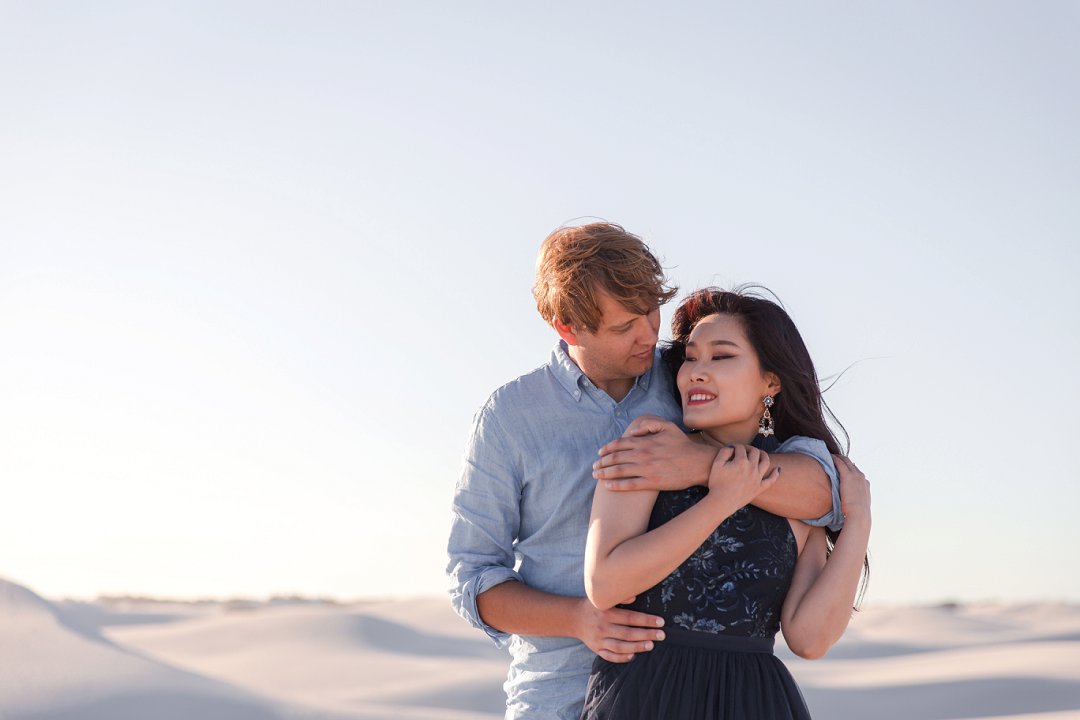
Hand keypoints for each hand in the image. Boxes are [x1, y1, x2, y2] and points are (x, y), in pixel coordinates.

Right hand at [574, 597, 665, 662]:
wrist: (574, 618)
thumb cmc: (594, 606)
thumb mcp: (603, 598)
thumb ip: (619, 596)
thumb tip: (635, 596)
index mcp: (606, 613)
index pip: (630, 618)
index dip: (646, 620)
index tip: (660, 622)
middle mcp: (602, 627)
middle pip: (627, 633)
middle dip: (646, 634)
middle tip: (661, 635)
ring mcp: (599, 640)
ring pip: (620, 647)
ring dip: (637, 647)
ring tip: (651, 645)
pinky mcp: (596, 649)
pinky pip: (609, 656)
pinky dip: (621, 658)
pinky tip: (633, 656)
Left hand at [593, 415, 716, 491]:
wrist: (698, 463)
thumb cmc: (682, 444)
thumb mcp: (667, 426)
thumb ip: (648, 424)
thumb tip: (631, 431)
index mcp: (645, 441)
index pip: (619, 444)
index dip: (606, 449)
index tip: (599, 453)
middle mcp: (643, 455)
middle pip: (616, 458)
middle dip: (602, 462)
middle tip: (594, 466)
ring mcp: (647, 469)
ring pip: (619, 471)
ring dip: (605, 473)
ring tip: (596, 475)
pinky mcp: (652, 483)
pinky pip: (630, 485)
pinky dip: (616, 485)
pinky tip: (608, 485)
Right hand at [706, 444, 777, 509]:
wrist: (721, 502)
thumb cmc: (716, 483)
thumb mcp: (716, 464)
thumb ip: (724, 451)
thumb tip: (732, 447)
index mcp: (741, 461)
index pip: (740, 448)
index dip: (735, 447)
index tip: (731, 449)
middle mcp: (752, 468)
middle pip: (755, 452)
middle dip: (749, 448)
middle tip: (743, 450)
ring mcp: (757, 478)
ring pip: (766, 462)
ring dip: (764, 455)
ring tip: (760, 453)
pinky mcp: (759, 488)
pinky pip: (771, 480)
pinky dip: (775, 474)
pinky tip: (778, 469)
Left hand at [834, 455, 870, 522]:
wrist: (859, 515)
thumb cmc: (856, 514)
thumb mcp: (858, 506)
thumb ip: (854, 502)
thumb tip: (847, 505)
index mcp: (865, 483)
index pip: (856, 472)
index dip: (849, 469)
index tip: (841, 467)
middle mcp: (861, 477)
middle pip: (851, 464)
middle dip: (843, 460)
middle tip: (833, 457)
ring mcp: (855, 475)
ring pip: (845, 461)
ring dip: (838, 457)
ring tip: (830, 455)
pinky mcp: (847, 476)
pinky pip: (839, 463)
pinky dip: (834, 458)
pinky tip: (828, 457)